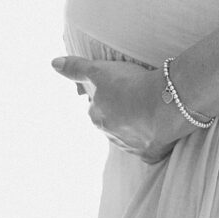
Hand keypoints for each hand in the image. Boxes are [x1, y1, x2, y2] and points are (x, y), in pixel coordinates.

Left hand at [52, 56, 196, 163]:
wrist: (165, 102)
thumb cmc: (130, 85)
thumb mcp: (99, 70)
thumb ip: (76, 68)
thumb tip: (53, 63)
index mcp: (97, 117)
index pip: (98, 107)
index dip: (110, 96)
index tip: (122, 87)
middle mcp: (110, 135)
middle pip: (112, 122)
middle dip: (120, 113)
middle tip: (136, 97)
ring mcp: (130, 147)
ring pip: (129, 136)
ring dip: (135, 127)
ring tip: (149, 111)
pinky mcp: (150, 154)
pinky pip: (148, 150)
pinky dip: (151, 142)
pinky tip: (158, 132)